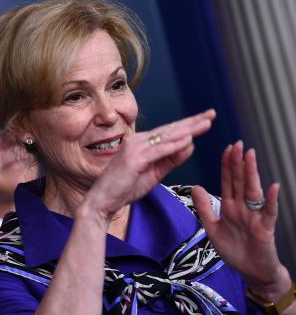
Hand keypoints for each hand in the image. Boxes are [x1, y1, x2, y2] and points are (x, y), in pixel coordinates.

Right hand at [87, 109, 214, 216]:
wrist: (102, 200)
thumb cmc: (124, 188)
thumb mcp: (153, 173)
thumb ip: (171, 160)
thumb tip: (190, 146)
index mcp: (141, 143)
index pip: (169, 132)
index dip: (188, 125)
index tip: (206, 119)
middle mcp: (137, 141)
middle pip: (170, 130)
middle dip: (192, 122)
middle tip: (211, 113)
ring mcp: (134, 149)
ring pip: (167, 137)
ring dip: (188, 130)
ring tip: (205, 123)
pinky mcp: (134, 159)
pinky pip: (159, 151)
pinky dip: (174, 145)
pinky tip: (188, 140)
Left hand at [192, 142, 289, 298]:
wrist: (252, 272)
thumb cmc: (235, 250)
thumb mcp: (212, 229)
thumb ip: (204, 208)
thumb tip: (196, 186)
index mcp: (230, 207)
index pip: (228, 181)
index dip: (227, 165)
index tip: (227, 148)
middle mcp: (243, 208)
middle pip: (240, 181)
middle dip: (238, 163)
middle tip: (238, 143)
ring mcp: (255, 216)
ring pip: (252, 191)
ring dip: (252, 173)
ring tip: (250, 156)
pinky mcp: (265, 228)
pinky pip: (269, 212)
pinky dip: (270, 200)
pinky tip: (272, 186)